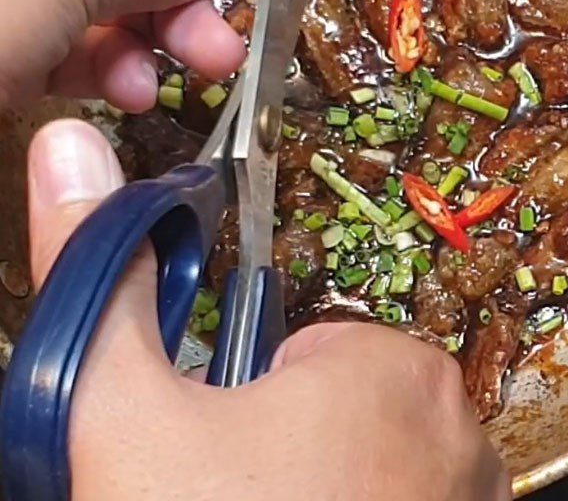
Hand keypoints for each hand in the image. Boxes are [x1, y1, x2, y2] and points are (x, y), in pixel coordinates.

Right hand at [26, 119, 511, 500]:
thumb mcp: (126, 415)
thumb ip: (98, 279)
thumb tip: (66, 144)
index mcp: (390, 370)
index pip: (311, 354)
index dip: (252, 404)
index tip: (222, 460)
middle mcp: (460, 429)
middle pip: (345, 415)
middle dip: (290, 453)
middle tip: (240, 499)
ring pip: (377, 471)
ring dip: (327, 496)